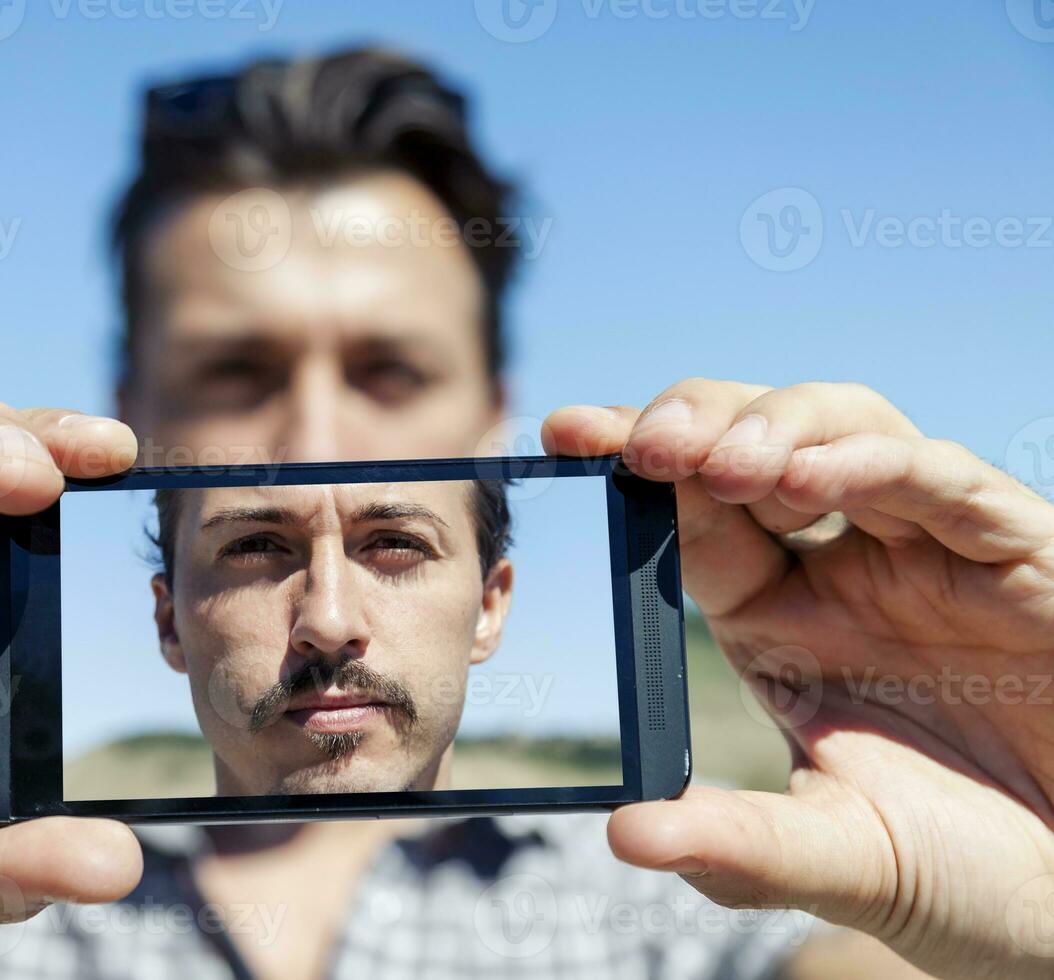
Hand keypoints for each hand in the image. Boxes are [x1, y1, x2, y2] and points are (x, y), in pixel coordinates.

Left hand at [543, 380, 1053, 979]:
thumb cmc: (961, 871)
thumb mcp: (836, 858)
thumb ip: (735, 846)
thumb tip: (623, 835)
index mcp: (776, 616)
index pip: (690, 514)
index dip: (632, 464)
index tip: (565, 435)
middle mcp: (842, 567)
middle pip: (756, 443)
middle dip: (694, 424)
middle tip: (639, 441)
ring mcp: (926, 551)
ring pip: (846, 431)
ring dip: (777, 429)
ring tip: (722, 462)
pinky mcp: (1012, 551)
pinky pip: (943, 480)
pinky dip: (876, 463)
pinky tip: (811, 477)